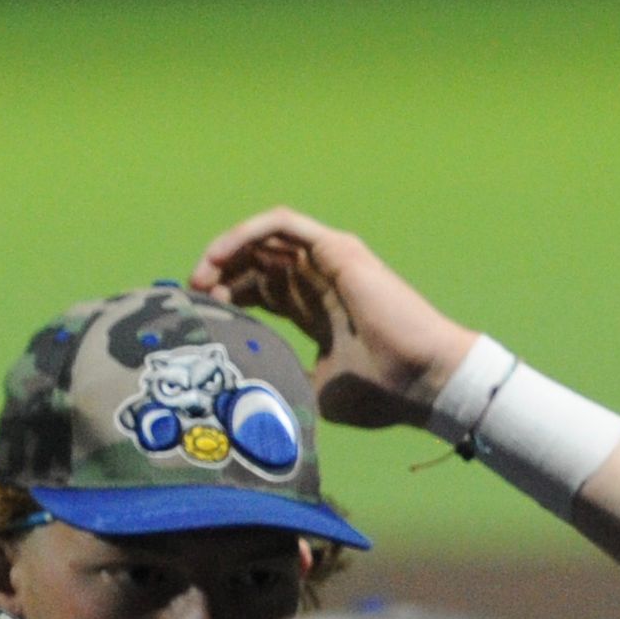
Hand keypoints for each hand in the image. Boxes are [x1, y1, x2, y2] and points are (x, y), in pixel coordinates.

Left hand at [194, 207, 485, 432]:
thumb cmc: (383, 392)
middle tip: (194, 297)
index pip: (264, 291)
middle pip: (260, 263)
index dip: (229, 299)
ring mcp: (331, 262)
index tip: (203, 319)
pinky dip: (247, 232)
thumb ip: (286, 381)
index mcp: (320, 312)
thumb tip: (251, 395)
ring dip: (228, 251)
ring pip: (267, 239)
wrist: (425, 380)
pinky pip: (283, 223)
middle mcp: (323, 281)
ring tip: (201, 276)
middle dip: (221, 275)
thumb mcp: (317, 391)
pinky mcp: (338, 248)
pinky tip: (221, 257)